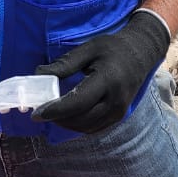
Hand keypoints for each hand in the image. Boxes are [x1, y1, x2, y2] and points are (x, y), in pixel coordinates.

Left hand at [32, 9, 169, 134]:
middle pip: (81, 119)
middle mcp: (116, 100)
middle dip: (57, 118)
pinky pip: (93, 128)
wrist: (141, 54)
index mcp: (108, 80)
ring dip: (65, 124)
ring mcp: (119, 112)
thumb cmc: (112, 48)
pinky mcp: (118, 117)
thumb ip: (64, 64)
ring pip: (86, 127)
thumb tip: (38, 75)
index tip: (36, 113)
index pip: (78, 102)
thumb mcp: (88, 49)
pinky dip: (77, 126)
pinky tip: (65, 116)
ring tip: (51, 113)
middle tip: (39, 112)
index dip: (56, 110)